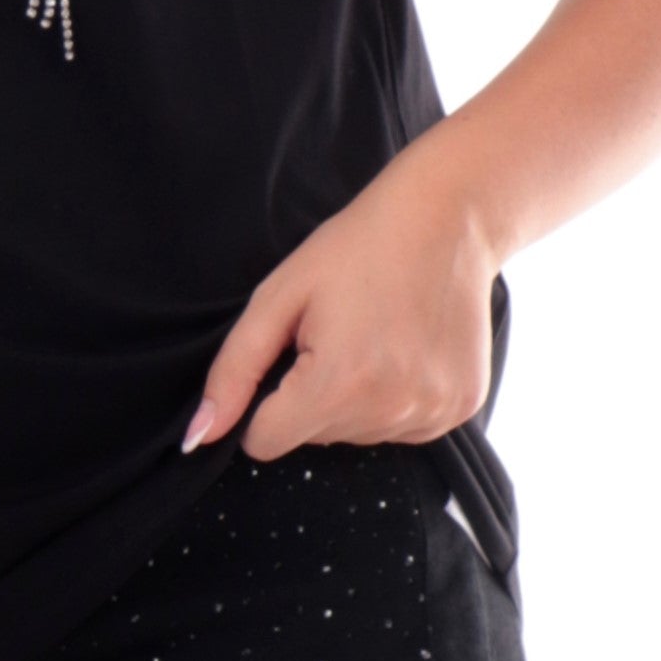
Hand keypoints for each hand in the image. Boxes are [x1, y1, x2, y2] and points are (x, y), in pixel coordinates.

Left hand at [184, 146, 501, 461]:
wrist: (444, 218)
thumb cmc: (354, 248)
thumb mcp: (278, 296)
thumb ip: (233, 371)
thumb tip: (200, 435)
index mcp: (338, 382)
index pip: (265, 442)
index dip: (262, 401)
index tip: (285, 357)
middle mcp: (390, 409)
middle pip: (313, 438)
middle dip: (308, 395)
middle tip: (334, 332)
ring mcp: (433, 413)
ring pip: (357, 435)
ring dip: (350, 399)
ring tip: (370, 335)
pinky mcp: (460, 408)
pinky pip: (401, 428)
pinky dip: (392, 398)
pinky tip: (401, 348)